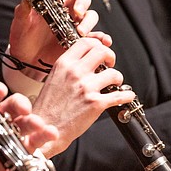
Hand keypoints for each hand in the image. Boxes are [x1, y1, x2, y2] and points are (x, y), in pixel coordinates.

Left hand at [0, 82, 57, 170]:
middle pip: (12, 107)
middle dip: (20, 104)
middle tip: (23, 108)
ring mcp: (11, 137)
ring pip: (26, 123)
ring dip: (34, 121)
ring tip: (38, 124)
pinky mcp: (21, 152)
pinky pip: (35, 142)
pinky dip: (44, 137)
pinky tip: (50, 133)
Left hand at [8, 0, 107, 68]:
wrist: (26, 61)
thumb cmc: (22, 39)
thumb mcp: (19, 24)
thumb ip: (23, 10)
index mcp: (51, 1)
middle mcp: (65, 10)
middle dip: (83, 2)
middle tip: (77, 13)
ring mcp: (74, 25)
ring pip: (90, 15)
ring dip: (88, 22)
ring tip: (80, 32)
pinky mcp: (80, 40)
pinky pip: (95, 36)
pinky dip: (101, 38)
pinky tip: (103, 41)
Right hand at [29, 38, 131, 155]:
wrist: (44, 129)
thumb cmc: (48, 106)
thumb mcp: (54, 77)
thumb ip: (69, 67)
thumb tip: (87, 60)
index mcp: (64, 64)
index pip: (86, 42)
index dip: (97, 45)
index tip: (100, 53)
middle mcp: (75, 72)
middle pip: (102, 51)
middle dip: (110, 57)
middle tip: (109, 65)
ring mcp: (86, 87)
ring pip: (114, 73)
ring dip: (117, 78)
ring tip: (113, 84)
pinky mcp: (95, 104)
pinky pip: (119, 95)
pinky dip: (126, 96)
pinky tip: (126, 96)